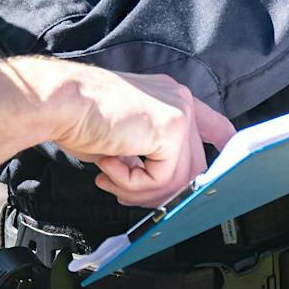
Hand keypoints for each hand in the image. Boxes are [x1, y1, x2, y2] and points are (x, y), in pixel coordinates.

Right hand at [20, 59, 234, 206]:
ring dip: (138, 190)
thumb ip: (144, 157)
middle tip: (119, 187)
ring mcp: (179, 113)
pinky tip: (109, 164)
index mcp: (168, 97)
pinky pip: (162, 180)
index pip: (212, 123)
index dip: (222, 144)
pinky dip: (130, 184)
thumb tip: (152, 185)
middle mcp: (179, 100)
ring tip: (109, 175)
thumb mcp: (119, 140)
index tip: (228, 155)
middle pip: (193, 166)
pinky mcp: (172, 128)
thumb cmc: (76, 115)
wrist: (60, 102)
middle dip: (156, 191)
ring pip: (178, 180)